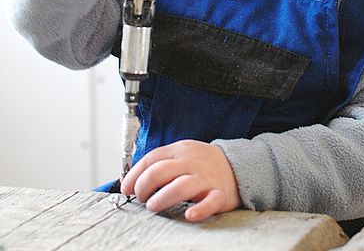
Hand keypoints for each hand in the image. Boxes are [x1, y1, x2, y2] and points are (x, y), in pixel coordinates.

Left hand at [120, 140, 241, 221]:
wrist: (237, 166)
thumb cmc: (203, 164)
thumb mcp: (184, 154)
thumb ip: (162, 162)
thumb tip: (133, 179)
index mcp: (181, 150)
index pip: (152, 158)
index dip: (134, 174)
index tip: (126, 188)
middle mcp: (192, 162)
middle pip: (161, 172)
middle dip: (143, 187)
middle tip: (141, 198)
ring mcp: (206, 178)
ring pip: (180, 186)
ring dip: (161, 198)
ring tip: (153, 206)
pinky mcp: (219, 193)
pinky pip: (210, 201)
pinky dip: (199, 209)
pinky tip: (190, 214)